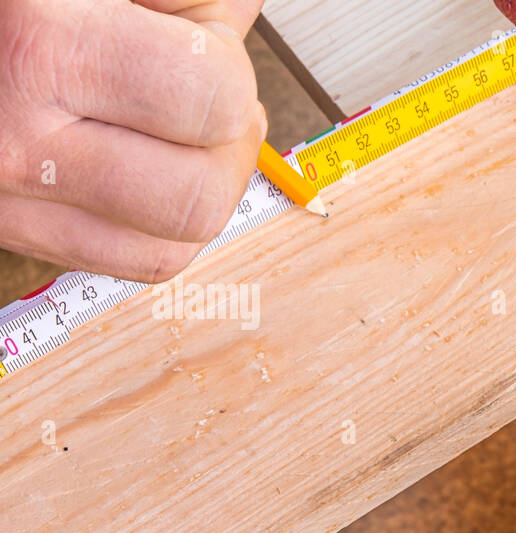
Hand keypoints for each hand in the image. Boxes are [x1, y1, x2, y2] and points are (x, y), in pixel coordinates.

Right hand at [0, 0, 265, 282]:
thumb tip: (231, 25)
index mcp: (35, 37)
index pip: (210, 95)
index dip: (231, 65)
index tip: (211, 40)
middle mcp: (9, 130)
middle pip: (198, 195)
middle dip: (229, 144)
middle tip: (212, 96)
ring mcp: (0, 193)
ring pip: (171, 248)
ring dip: (205, 191)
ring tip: (190, 135)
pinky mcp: (1, 224)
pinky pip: (129, 263)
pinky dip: (164, 226)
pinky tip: (155, 170)